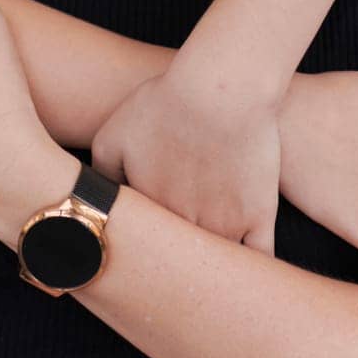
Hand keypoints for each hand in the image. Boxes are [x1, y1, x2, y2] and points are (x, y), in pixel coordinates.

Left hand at [90, 66, 281, 253]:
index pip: (143, 247)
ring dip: (209, 269)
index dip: (146, 244)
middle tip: (174, 255)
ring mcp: (223, 227)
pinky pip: (258, 261)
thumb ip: (101, 175)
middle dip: (173, 265)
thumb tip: (99, 202)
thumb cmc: (166, 102)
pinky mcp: (258, 218)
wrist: (221, 88)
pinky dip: (252, 269)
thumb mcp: (113, 134)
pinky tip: (247, 269)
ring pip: (213, 266)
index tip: (147, 239)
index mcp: (148, 214)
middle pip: (178, 262)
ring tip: (208, 266)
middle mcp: (183, 229)